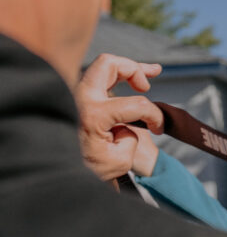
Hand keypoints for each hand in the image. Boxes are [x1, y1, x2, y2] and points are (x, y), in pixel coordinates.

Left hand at [75, 54, 163, 180]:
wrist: (57, 172)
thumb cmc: (87, 168)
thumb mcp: (118, 162)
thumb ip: (131, 139)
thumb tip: (128, 125)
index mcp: (93, 115)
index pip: (136, 104)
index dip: (154, 115)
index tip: (158, 128)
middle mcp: (82, 99)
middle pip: (110, 64)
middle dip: (134, 70)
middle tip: (146, 87)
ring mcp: (78, 96)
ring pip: (105, 65)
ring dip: (129, 68)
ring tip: (152, 72)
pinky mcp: (80, 98)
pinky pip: (101, 76)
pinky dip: (121, 74)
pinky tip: (139, 79)